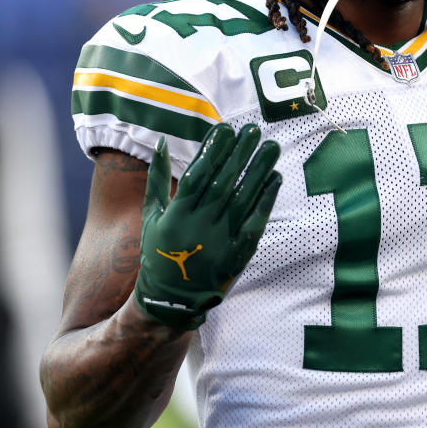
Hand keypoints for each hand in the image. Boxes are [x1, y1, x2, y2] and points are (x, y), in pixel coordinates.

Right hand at [133, 123, 281, 329]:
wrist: (171, 298)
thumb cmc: (159, 251)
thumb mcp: (150, 215)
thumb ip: (156, 178)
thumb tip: (160, 141)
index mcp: (176, 215)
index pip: (197, 176)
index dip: (212, 152)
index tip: (227, 129)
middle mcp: (198, 228)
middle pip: (224, 184)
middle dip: (240, 155)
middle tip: (255, 129)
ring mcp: (220, 243)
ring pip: (243, 201)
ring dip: (259, 172)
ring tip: (271, 147)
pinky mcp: (237, 255)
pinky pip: (255, 224)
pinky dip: (266, 200)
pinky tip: (275, 178)